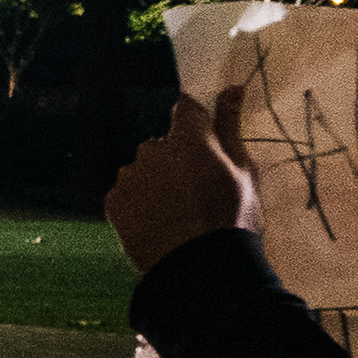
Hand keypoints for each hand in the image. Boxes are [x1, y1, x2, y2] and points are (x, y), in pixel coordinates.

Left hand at [106, 86, 262, 272]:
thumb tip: (232, 88)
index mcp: (187, 140)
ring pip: (141, 169)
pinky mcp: (113, 203)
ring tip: (176, 211)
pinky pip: (126, 193)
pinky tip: (158, 221)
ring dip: (154, 181)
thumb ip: (230, 127)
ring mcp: (129, 178)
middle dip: (174, 158)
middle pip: (161, 144)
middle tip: (195, 189)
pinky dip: (138, 202)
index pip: (186, 110)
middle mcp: (151, 152)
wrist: (199, 270)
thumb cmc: (231, 218)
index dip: (195, 123)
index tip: (203, 139)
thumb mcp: (243, 171)